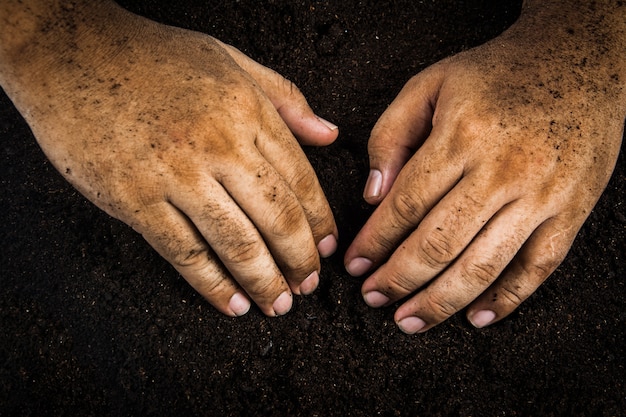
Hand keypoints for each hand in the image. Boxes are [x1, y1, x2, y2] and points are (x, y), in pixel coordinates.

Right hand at [0, 1, 337, 316]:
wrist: (72, 55)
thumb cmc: (153, 57)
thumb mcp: (230, 59)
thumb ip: (285, 98)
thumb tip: (328, 135)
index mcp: (246, 111)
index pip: (301, 179)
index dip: (320, 221)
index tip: (328, 246)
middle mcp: (218, 146)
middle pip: (276, 218)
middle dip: (300, 261)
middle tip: (309, 286)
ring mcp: (176, 176)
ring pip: (237, 244)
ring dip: (264, 282)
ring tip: (279, 304)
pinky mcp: (136, 201)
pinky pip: (185, 254)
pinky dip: (213, 286)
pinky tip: (232, 304)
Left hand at [345, 1, 625, 332]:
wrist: (580, 61)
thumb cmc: (498, 73)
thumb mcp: (431, 84)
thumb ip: (391, 135)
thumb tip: (372, 194)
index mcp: (462, 136)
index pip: (405, 205)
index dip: (374, 241)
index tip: (354, 263)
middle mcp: (502, 171)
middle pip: (439, 243)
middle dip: (398, 280)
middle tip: (373, 298)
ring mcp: (541, 195)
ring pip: (483, 265)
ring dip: (440, 301)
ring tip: (409, 320)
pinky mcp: (571, 211)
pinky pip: (538, 267)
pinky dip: (507, 299)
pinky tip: (477, 317)